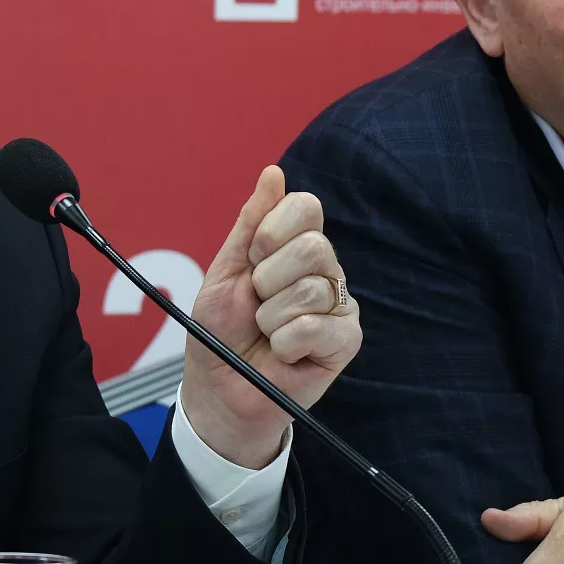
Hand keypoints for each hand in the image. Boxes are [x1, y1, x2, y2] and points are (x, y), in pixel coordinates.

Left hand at [179, 165, 362, 467]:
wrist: (218, 390)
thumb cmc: (219, 332)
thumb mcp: (225, 271)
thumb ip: (250, 224)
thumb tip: (273, 173)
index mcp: (295, 246)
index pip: (306, 207)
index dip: (273, 231)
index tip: (252, 259)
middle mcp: (324, 270)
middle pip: (314, 246)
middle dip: (268, 278)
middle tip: (257, 302)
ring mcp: (339, 305)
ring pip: (312, 290)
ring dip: (272, 317)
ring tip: (266, 333)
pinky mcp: (346, 341)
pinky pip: (319, 327)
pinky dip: (287, 343)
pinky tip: (283, 353)